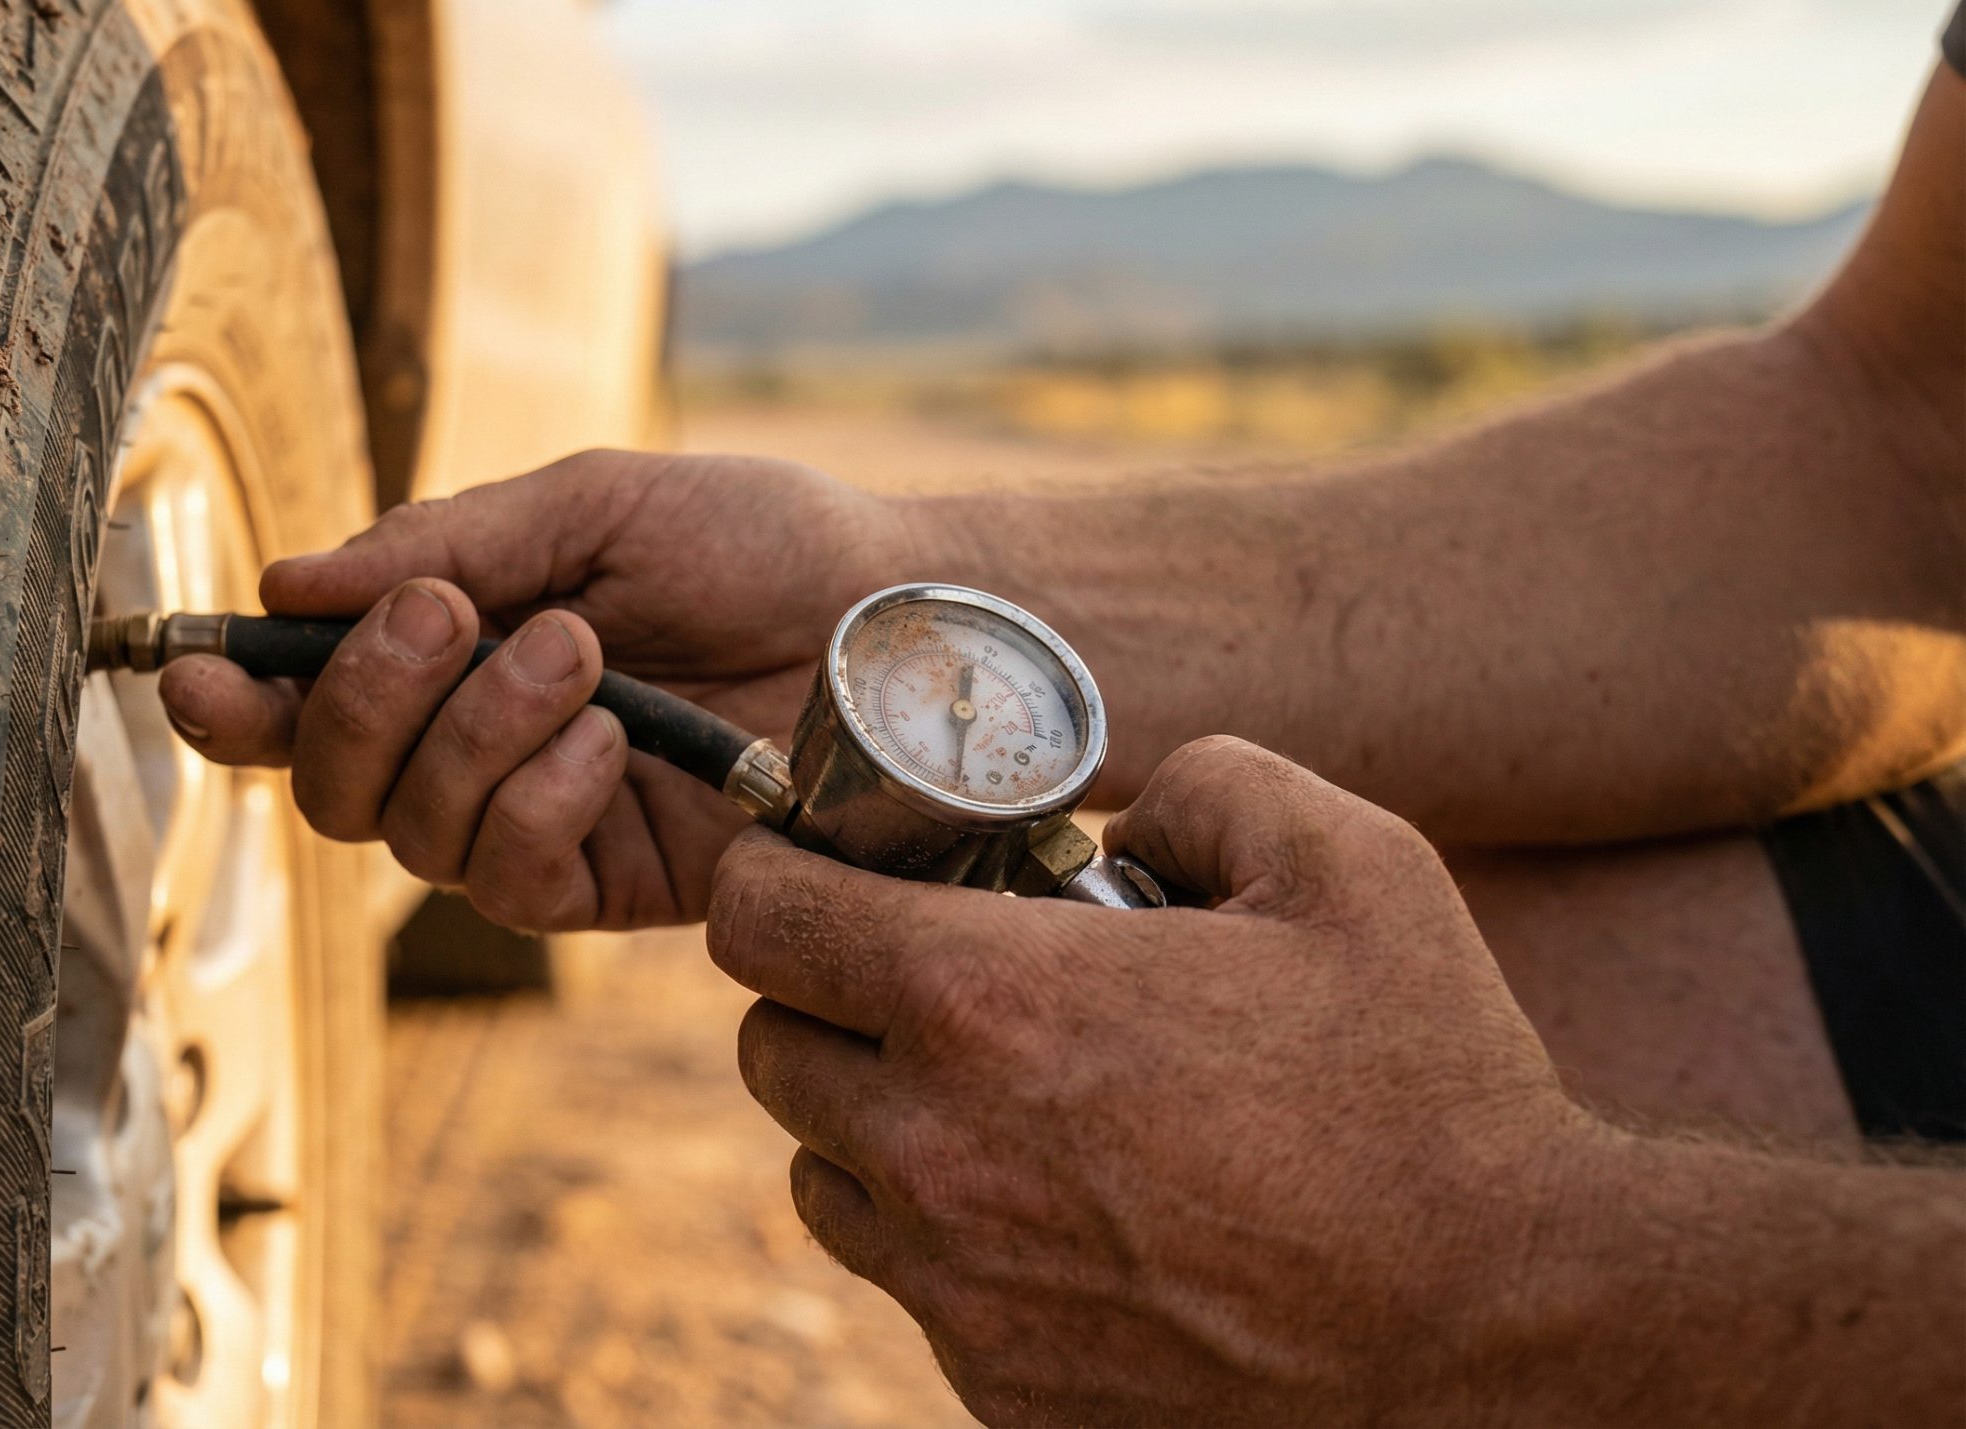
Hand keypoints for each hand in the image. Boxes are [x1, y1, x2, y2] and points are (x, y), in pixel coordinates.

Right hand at [159, 449, 916, 929]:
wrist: (895, 616)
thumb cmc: (756, 540)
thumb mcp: (591, 505)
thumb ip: (443, 541)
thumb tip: (285, 587)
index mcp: (455, 649)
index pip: (305, 699)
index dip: (230, 701)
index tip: (187, 669)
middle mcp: (476, 746)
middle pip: (329, 782)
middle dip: (361, 698)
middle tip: (453, 617)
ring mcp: (540, 823)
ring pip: (410, 832)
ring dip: (475, 732)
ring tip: (583, 655)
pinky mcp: (610, 886)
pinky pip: (510, 880)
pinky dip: (539, 800)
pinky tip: (612, 746)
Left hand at [710, 736, 1609, 1424]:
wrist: (1500, 1324)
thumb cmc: (1427, 1083)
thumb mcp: (1344, 860)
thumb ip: (1202, 782)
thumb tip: (1118, 825)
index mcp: (986, 1004)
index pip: (759, 918)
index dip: (776, 874)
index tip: (817, 869)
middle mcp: (936, 1152)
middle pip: (769, 1049)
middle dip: (826, 996)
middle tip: (926, 977)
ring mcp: (959, 1286)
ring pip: (821, 1176)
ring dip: (870, 1120)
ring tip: (992, 1094)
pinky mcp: (997, 1386)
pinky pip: (909, 1284)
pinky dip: (946, 1235)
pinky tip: (1061, 1204)